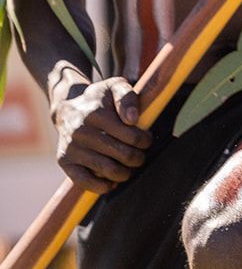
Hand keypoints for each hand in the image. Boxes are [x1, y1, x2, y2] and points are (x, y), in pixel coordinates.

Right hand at [53, 78, 150, 192]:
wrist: (67, 108)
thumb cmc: (99, 98)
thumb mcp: (115, 86)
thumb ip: (127, 97)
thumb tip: (133, 119)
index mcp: (96, 114)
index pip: (131, 136)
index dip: (145, 141)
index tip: (146, 140)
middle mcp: (81, 132)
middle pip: (122, 155)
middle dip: (138, 158)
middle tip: (139, 156)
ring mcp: (71, 149)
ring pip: (107, 170)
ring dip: (125, 173)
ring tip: (129, 167)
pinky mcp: (64, 162)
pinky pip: (85, 182)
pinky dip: (103, 186)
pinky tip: (112, 181)